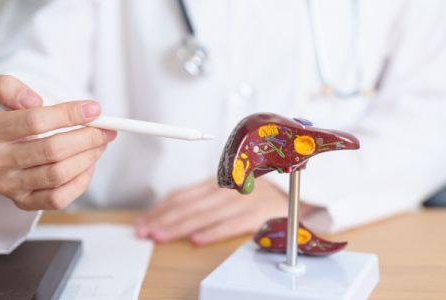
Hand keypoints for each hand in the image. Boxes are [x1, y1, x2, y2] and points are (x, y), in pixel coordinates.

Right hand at [0, 75, 116, 209]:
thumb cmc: (6, 113)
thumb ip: (9, 87)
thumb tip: (34, 100)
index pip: (36, 121)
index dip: (70, 114)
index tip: (95, 110)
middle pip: (52, 150)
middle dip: (87, 138)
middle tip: (106, 130)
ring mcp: (8, 184)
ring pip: (58, 174)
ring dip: (88, 157)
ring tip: (100, 144)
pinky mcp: (22, 202)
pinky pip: (58, 198)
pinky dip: (80, 182)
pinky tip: (88, 165)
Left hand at [135, 178, 315, 244]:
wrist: (301, 190)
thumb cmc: (262, 192)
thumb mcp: (233, 188)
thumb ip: (208, 198)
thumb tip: (175, 213)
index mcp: (220, 181)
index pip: (184, 195)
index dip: (162, 208)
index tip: (144, 221)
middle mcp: (229, 187)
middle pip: (189, 205)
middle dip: (164, 219)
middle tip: (144, 232)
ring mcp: (244, 199)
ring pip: (205, 214)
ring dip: (180, 226)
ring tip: (160, 237)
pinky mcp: (260, 212)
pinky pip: (233, 223)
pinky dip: (214, 231)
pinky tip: (196, 240)